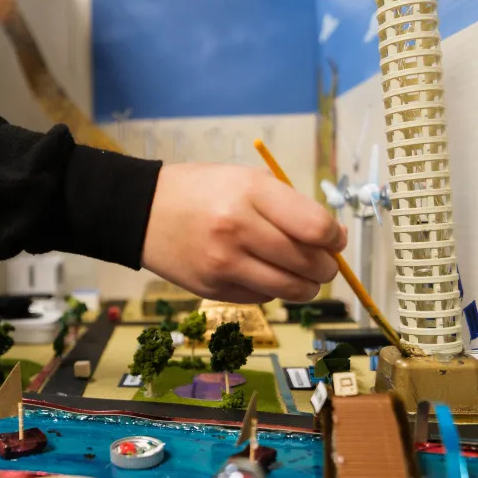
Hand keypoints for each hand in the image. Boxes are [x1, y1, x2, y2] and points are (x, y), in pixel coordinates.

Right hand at [141, 163, 346, 303]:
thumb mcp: (246, 180)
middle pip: (307, 263)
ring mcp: (223, 264)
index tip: (334, 239)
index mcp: (250, 193)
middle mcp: (237, 230)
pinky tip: (264, 274)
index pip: (315, 227)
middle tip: (324, 263)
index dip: (334, 238)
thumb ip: (289, 205)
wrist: (143, 212)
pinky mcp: (213, 289)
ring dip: (307, 287)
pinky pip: (262, 297)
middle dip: (326, 267)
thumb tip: (333, 239)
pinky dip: (272, 290)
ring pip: (290, 289)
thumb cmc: (202, 190)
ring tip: (304, 277)